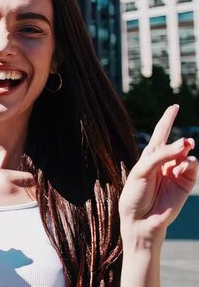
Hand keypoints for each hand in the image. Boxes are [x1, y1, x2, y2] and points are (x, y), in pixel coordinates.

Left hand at [119, 105, 197, 243]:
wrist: (141, 220)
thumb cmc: (135, 195)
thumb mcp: (142, 171)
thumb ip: (161, 156)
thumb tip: (184, 144)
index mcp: (149, 158)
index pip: (160, 135)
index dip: (167, 120)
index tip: (174, 106)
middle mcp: (163, 163)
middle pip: (176, 144)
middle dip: (181, 141)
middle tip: (185, 143)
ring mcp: (175, 173)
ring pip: (186, 155)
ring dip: (186, 153)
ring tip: (184, 156)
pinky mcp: (185, 184)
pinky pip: (193, 167)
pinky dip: (190, 164)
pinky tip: (182, 168)